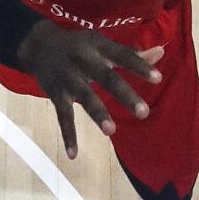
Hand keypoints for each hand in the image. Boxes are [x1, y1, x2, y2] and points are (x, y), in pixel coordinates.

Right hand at [15, 19, 163, 159]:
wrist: (37, 45)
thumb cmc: (78, 46)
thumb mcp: (102, 44)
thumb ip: (130, 53)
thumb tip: (161, 52)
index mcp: (98, 47)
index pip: (122, 55)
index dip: (139, 66)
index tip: (158, 79)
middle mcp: (84, 61)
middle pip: (106, 78)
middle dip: (124, 95)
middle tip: (144, 113)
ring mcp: (68, 78)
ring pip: (85, 97)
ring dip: (98, 114)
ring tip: (111, 131)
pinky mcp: (56, 94)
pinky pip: (62, 116)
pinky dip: (68, 135)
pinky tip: (73, 155)